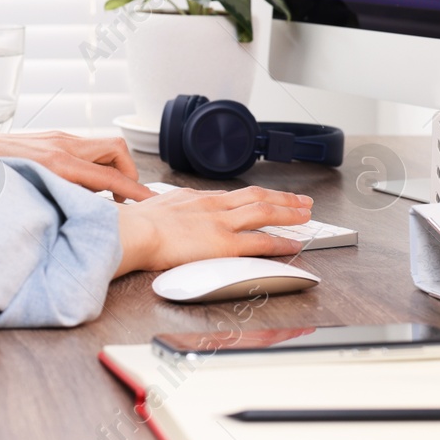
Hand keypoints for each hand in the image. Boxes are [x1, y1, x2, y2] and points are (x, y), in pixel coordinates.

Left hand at [0, 128, 153, 201]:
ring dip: (110, 169)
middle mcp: (60, 145)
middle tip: (126, 197)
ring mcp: (54, 138)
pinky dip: (91, 165)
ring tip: (103, 196)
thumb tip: (84, 214)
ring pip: (99, 148)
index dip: (136, 192)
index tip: (150, 203)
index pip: (112, 176)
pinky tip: (78, 186)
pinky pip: (81, 149)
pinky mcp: (46, 139)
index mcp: (58, 162)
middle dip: (129, 172)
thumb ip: (60, 202)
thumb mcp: (26, 198)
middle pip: (116, 150)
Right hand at [114, 186, 313, 276]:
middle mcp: (213, 206)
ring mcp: (221, 223)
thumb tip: (158, 215)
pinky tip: (294, 243)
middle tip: (300, 199)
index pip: (232, 196)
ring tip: (306, 215)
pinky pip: (261, 241)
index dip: (252, 198)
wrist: (133, 231)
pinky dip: (280, 242)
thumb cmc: (134, 225)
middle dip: (281, 198)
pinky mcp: (225, 243)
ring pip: (265, 212)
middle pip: (256, 196)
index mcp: (194, 198)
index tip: (263, 200)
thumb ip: (164, 212)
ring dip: (289, 212)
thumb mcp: (151, 208)